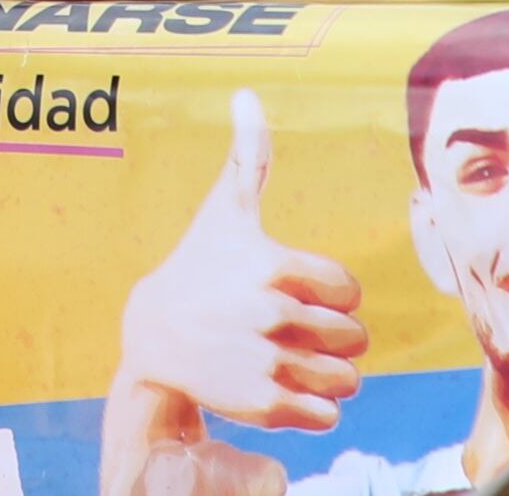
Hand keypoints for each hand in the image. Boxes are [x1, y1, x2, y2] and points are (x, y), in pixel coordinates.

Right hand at [98, 90, 367, 495]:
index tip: (299, 292)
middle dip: (334, 337)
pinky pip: (326, 415)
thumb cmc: (198, 265)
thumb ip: (249, 155)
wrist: (153, 334)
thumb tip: (246, 93)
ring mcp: (269, 361)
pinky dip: (314, 408)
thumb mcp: (224, 209)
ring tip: (296, 360)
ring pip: (347, 379)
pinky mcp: (264, 404)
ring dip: (329, 374)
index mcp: (277, 265)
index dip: (331, 294)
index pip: (350, 291)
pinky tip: (285, 386)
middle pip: (355, 338)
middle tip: (297, 330)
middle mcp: (275, 313)